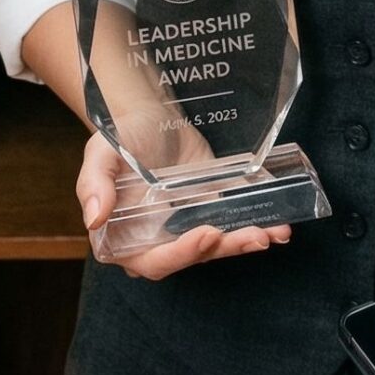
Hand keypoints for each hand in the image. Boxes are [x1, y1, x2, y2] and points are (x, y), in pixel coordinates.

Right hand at [76, 131, 290, 280]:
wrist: (150, 114)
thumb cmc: (120, 135)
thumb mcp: (100, 153)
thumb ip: (94, 184)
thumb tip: (94, 217)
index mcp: (125, 239)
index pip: (155, 261)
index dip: (181, 253)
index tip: (206, 233)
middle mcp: (158, 241)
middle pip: (193, 256)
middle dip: (225, 249)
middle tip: (254, 236)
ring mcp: (186, 228)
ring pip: (217, 246)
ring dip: (245, 242)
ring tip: (272, 233)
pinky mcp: (210, 212)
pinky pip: (233, 225)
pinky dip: (257, 226)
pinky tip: (280, 227)